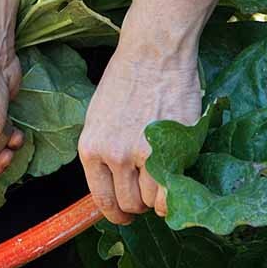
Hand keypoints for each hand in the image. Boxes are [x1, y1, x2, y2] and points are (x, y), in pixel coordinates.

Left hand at [78, 41, 201, 224]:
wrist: (153, 53)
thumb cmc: (127, 79)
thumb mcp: (100, 118)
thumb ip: (105, 152)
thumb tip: (115, 184)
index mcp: (90, 148)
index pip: (101, 200)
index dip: (116, 213)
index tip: (125, 214)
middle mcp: (112, 155)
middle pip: (128, 205)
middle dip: (139, 204)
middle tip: (149, 191)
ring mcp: (141, 155)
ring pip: (149, 202)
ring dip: (158, 196)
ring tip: (164, 176)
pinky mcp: (169, 150)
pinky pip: (170, 195)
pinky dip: (174, 196)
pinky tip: (176, 181)